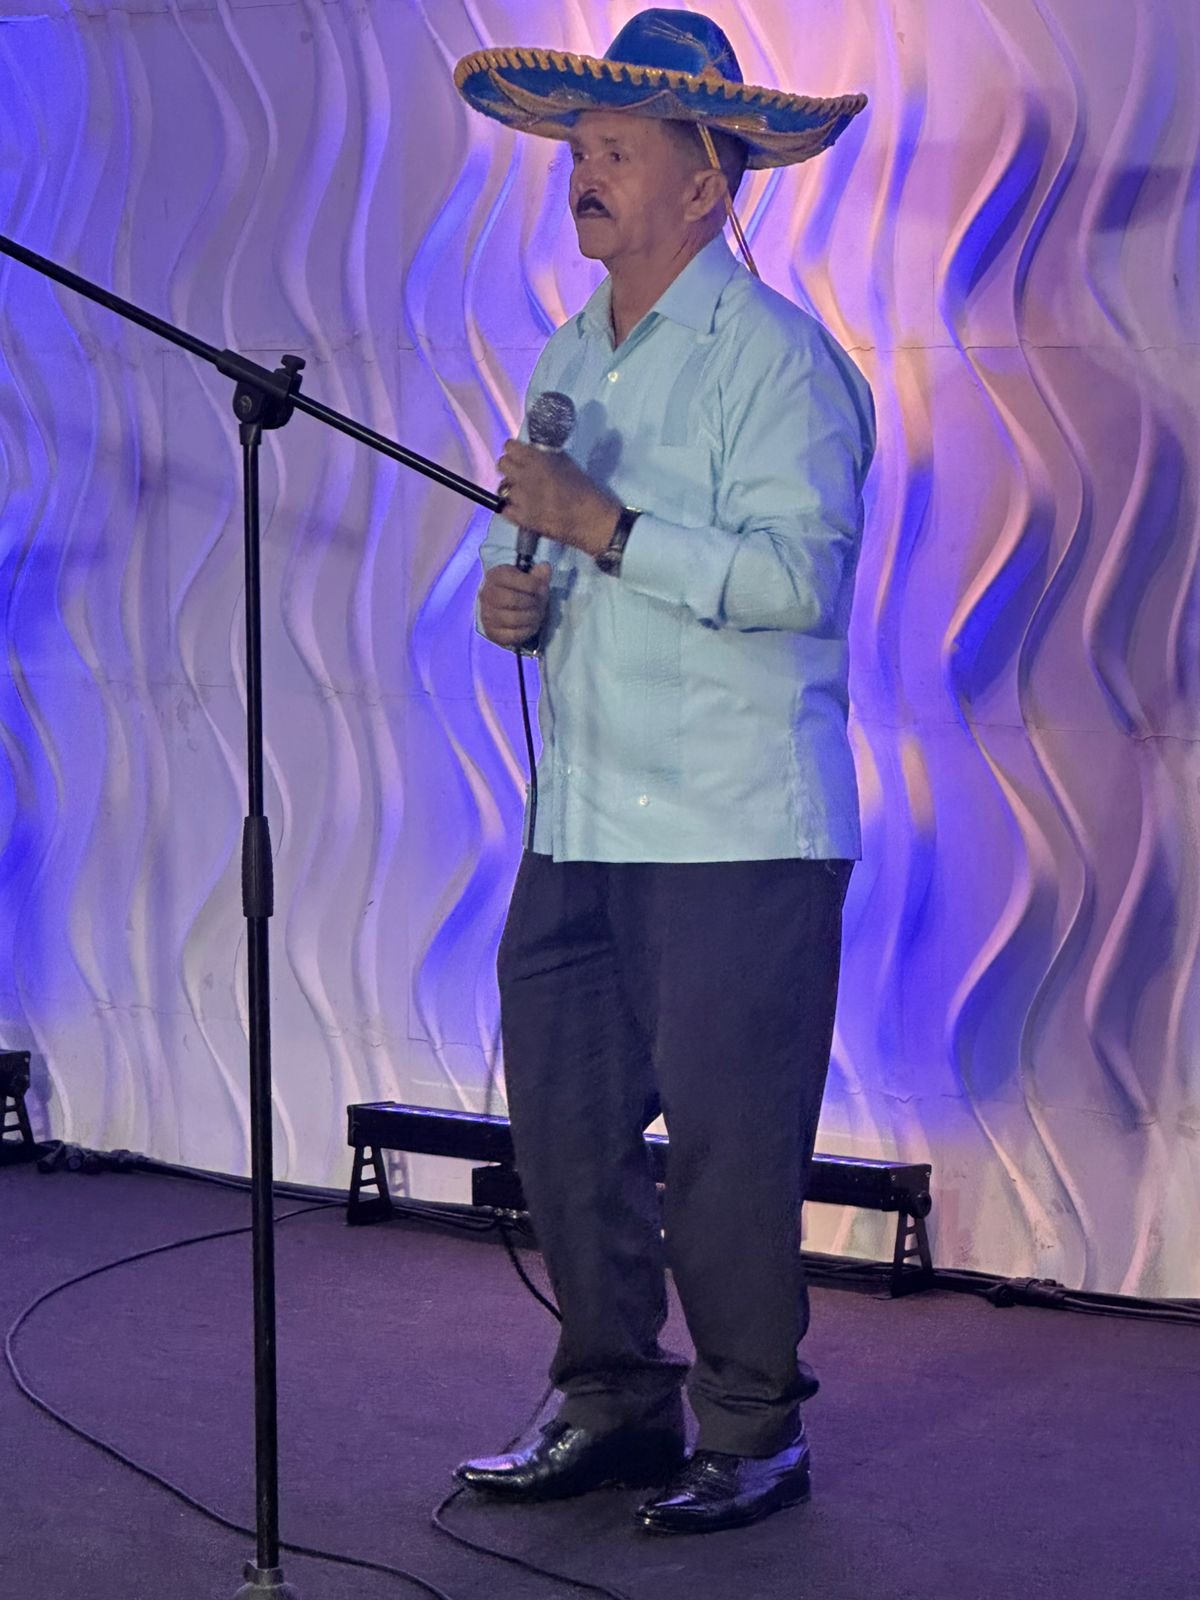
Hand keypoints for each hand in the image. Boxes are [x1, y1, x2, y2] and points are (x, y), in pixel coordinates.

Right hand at [478, 561, 551, 648]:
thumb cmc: (518, 589)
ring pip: (514, 619)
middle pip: (514, 600)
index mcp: (495, 576)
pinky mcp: (491, 632)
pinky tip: (532, 625)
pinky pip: (512, 635)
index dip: (532, 584)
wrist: (500, 606)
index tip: (542, 587)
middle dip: (533, 602)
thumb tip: (545, 568)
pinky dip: (526, 631)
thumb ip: (539, 573)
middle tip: (541, 604)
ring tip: (538, 614)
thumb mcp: (528, 577)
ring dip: (532, 617)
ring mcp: (487, 614)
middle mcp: (487, 594)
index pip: (513, 579)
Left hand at [497, 439, 620, 557]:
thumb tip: (534, 453)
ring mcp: (520, 499)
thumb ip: (546, 456)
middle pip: (501, 465)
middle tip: (520, 474)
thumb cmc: (584, 489)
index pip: (509, 447)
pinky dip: (511, 507)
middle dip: (510, 467)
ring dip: (512, 488)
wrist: (590, 520)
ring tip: (525, 494)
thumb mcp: (567, 463)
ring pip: (502, 487)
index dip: (514, 450)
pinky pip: (504, 508)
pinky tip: (522, 508)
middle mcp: (523, 476)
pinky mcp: (520, 518)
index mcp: (536, 460)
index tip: (520, 455)